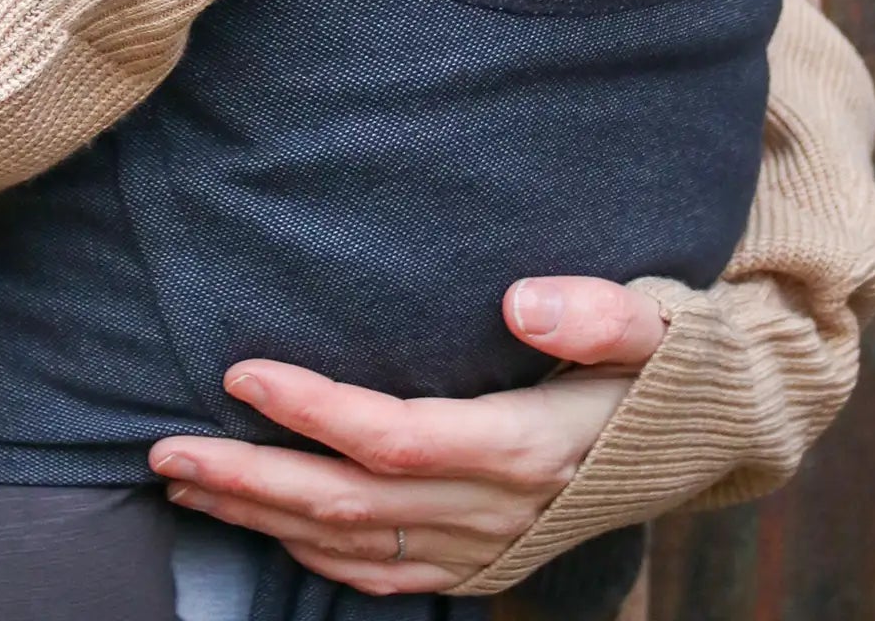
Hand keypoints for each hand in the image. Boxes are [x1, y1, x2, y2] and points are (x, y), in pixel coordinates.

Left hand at [149, 277, 668, 596]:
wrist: (709, 437)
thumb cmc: (667, 364)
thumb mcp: (651, 323)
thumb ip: (596, 312)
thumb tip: (521, 300)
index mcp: (524, 447)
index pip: (391, 437)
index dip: (312, 411)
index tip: (240, 372)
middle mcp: (495, 511)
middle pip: (347, 505)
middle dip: (249, 479)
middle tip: (164, 448)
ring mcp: (485, 547)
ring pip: (350, 546)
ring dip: (260, 517)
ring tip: (183, 482)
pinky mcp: (483, 562)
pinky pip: (383, 575)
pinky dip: (313, 556)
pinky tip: (265, 528)